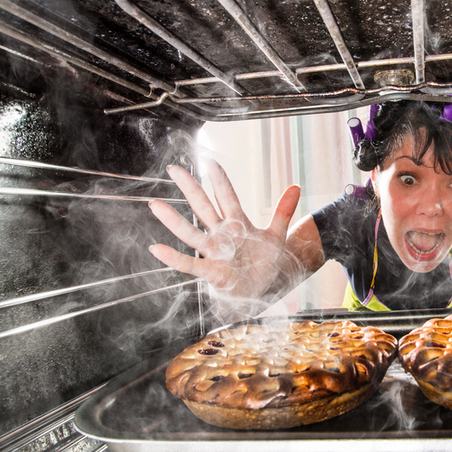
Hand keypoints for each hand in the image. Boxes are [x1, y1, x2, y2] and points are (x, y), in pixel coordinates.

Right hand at [147, 159, 301, 300]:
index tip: (210, 161)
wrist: (260, 289)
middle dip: (190, 188)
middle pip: (203, 207)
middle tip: (173, 169)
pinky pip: (190, 264)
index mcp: (237, 223)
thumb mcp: (277, 236)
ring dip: (173, 220)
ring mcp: (214, 252)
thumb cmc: (263, 262)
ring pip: (191, 233)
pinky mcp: (211, 271)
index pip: (227, 197)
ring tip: (155, 205)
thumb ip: (283, 212)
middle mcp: (222, 234)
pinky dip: (173, 257)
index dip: (220, 180)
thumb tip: (297, 186)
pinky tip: (156, 248)